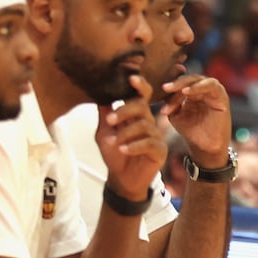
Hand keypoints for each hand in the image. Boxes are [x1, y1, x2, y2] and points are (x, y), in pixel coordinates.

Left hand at [98, 76, 164, 201]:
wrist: (121, 179)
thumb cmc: (115, 154)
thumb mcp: (104, 132)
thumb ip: (104, 114)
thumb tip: (98, 93)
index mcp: (136, 115)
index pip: (141, 96)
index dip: (139, 85)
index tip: (131, 78)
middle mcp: (148, 122)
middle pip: (142, 107)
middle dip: (125, 111)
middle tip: (110, 120)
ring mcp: (156, 136)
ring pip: (144, 125)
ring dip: (126, 133)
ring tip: (114, 142)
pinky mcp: (159, 150)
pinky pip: (149, 143)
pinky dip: (134, 146)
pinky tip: (123, 149)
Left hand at [160, 76, 231, 168]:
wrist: (205, 148)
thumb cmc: (191, 131)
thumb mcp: (176, 115)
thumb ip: (170, 101)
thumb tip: (161, 90)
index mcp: (192, 92)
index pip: (179, 83)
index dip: (169, 86)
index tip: (157, 92)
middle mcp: (203, 89)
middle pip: (187, 79)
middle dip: (175, 83)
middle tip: (164, 88)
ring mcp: (213, 91)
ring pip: (197, 79)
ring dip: (184, 83)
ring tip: (171, 89)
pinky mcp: (221, 95)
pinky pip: (211, 85)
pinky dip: (198, 86)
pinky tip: (186, 92)